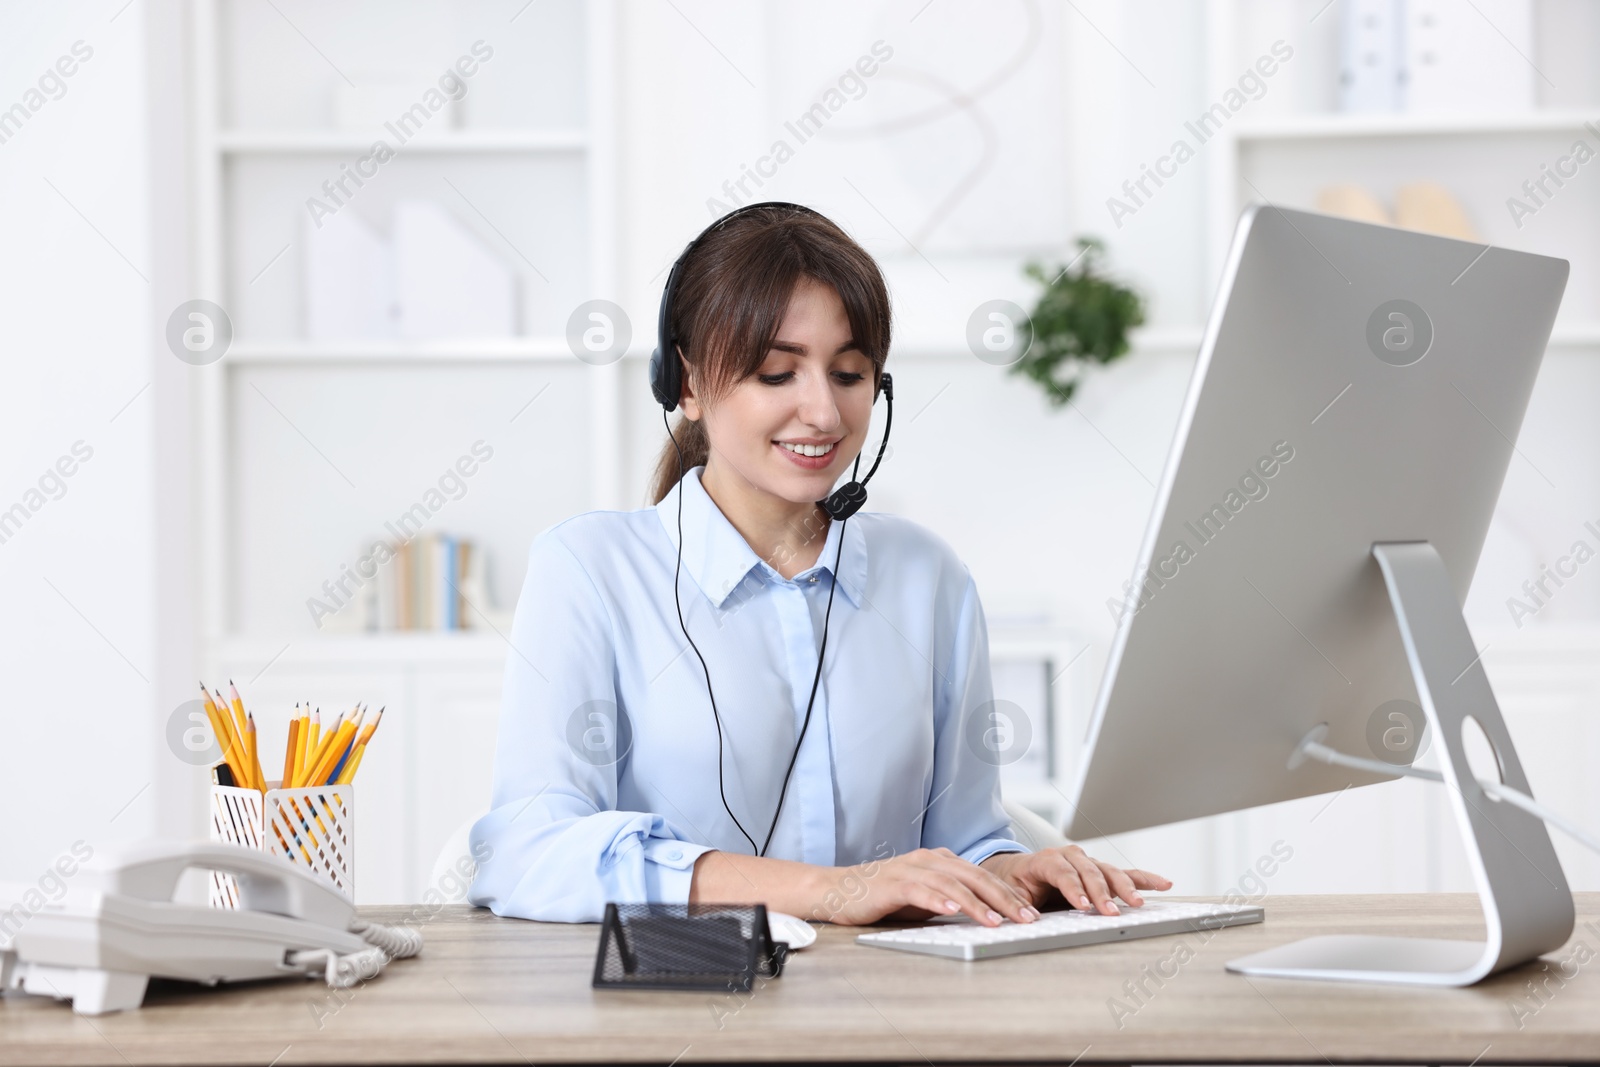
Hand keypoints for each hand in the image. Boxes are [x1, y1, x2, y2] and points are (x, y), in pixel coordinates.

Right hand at [809, 847, 1041, 927]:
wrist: (839, 890)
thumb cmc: (883, 896)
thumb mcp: (924, 898)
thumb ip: (950, 901)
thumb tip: (985, 918)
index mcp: (941, 861)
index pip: (983, 877)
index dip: (1009, 895)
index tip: (1031, 913)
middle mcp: (930, 859)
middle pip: (976, 876)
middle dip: (1005, 899)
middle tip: (1027, 918)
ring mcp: (912, 869)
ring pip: (953, 883)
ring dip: (978, 903)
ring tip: (998, 921)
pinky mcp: (894, 883)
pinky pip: (921, 890)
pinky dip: (939, 899)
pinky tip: (954, 910)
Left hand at [980, 845, 1171, 915]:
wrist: (1017, 871)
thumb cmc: (1015, 883)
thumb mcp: (1008, 894)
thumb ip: (1017, 904)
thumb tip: (1027, 918)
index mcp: (1045, 860)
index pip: (1062, 871)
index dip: (1073, 888)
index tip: (1083, 906)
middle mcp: (1069, 857)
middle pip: (1089, 871)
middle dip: (1102, 892)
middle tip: (1111, 912)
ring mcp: (1087, 862)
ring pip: (1109, 872)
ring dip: (1124, 888)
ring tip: (1138, 903)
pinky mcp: (1100, 873)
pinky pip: (1124, 874)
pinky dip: (1143, 879)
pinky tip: (1163, 883)